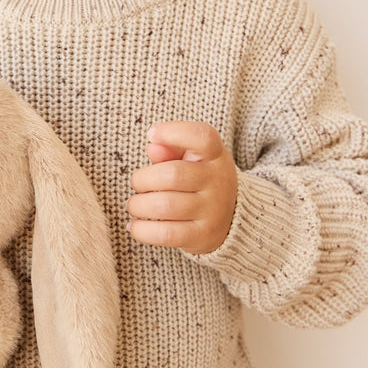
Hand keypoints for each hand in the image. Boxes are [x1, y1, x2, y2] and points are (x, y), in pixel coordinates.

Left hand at [127, 122, 237, 254]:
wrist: (231, 218)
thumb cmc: (200, 180)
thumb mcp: (192, 159)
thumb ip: (171, 150)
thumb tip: (153, 146)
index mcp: (215, 156)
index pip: (202, 137)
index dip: (173, 132)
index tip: (152, 134)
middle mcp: (218, 181)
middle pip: (172, 174)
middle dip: (142, 179)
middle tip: (137, 183)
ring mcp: (213, 210)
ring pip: (164, 205)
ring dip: (138, 205)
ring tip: (135, 205)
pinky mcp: (203, 236)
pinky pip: (165, 234)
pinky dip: (142, 230)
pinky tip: (135, 225)